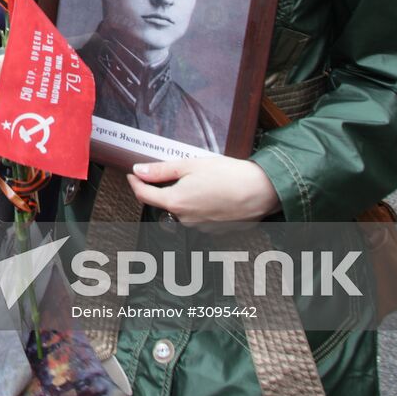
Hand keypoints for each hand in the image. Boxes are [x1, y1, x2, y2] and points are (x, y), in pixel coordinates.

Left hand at [126, 157, 279, 228]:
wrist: (263, 191)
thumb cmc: (230, 175)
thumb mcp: (191, 165)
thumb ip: (162, 170)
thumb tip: (139, 170)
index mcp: (175, 202)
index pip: (144, 195)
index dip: (135, 183)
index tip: (133, 174)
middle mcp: (184, 219)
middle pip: (163, 203)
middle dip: (164, 189)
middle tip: (175, 172)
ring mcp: (199, 228)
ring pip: (181, 211)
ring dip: (184, 198)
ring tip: (202, 182)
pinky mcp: (213, 231)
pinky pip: (198, 218)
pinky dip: (199, 206)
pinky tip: (213, 194)